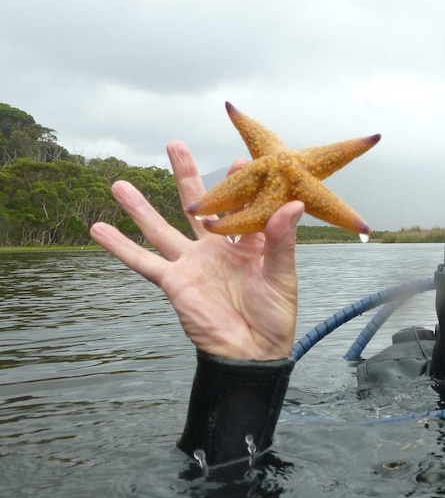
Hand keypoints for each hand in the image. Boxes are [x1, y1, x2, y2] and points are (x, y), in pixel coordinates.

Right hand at [89, 140, 301, 360]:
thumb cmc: (274, 315)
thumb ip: (282, 239)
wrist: (252, 352)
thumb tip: (293, 203)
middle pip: (198, 205)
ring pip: (161, 228)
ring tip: (119, 183)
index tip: (242, 160)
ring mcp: (193, 264)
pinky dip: (119, 246)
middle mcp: (217, 249)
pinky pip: (142, 261)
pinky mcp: (175, 282)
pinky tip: (98, 228)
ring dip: (140, 207)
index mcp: (248, 243)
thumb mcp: (282, 273)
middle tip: (174, 144)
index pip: (241, 204)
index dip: (240, 183)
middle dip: (185, 176)